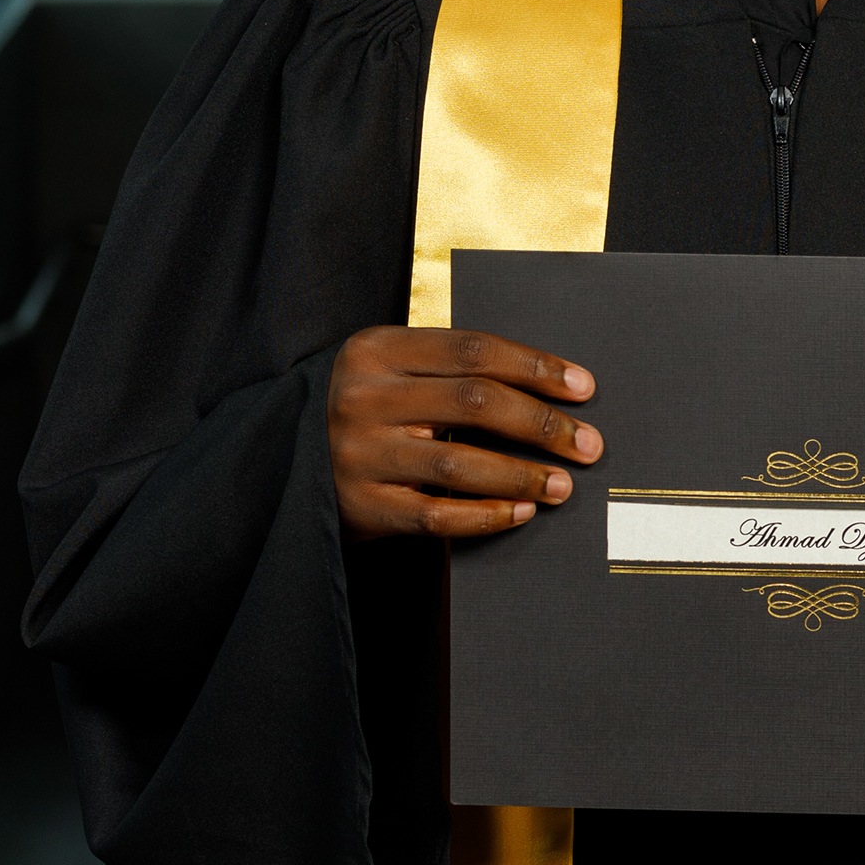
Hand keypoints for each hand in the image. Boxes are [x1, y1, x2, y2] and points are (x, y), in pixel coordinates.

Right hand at [328, 325, 602, 539]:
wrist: (275, 461)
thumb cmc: (358, 411)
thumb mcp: (387, 371)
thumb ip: (446, 370)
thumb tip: (549, 390)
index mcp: (374, 349)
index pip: (473, 349)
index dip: (535, 367)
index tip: (583, 387)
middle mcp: (362, 397)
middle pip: (475, 402)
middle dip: (543, 424)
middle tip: (588, 444)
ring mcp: (356, 454)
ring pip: (460, 463)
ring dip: (522, 475)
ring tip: (563, 485)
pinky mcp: (359, 506)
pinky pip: (437, 515)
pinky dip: (486, 515)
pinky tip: (521, 512)